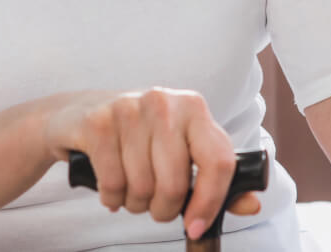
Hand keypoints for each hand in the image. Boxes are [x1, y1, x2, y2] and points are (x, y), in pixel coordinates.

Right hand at [43, 88, 260, 238]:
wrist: (78, 114)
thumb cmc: (138, 138)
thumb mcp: (181, 150)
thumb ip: (217, 179)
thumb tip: (252, 204)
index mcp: (194, 109)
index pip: (219, 161)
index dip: (210, 202)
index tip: (195, 227)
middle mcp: (165, 103)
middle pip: (176, 183)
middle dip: (163, 209)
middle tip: (153, 205)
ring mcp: (130, 109)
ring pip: (143, 187)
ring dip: (135, 204)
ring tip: (130, 190)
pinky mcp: (98, 123)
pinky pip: (113, 183)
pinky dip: (112, 198)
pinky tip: (111, 187)